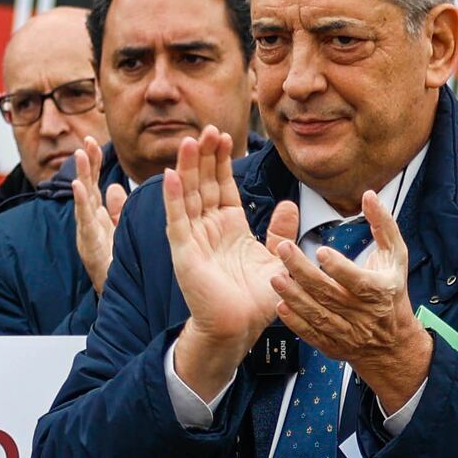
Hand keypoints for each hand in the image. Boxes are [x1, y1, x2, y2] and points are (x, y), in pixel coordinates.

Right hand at [72, 153, 122, 291]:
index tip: (93, 141)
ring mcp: (87, 234)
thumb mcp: (119, 233)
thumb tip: (114, 187)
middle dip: (86, 164)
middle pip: (87, 188)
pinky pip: (85, 222)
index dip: (93, 164)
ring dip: (80, 176)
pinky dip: (80, 203)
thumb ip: (116, 211)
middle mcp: (89, 223)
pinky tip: (79, 186)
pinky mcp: (89, 246)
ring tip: (79, 156)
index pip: (94, 184)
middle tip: (86, 141)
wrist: (117, 296)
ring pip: (83, 201)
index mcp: (97, 218)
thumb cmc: (117, 265)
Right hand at [158, 127, 277, 405]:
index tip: (224, 136)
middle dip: (204, 156)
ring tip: (189, 141)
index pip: (222, 186)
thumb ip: (281, 231)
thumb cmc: (256, 301)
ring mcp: (194, 239)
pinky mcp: (184, 254)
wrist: (241, 329)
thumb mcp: (277, 259)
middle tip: (208, 128)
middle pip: (203, 184)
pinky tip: (170, 176)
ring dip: (187, 168)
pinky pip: (177, 221)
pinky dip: (173, 198)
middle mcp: (208, 229)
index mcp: (229, 227)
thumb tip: (288, 204)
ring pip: (188, 196)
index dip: (221, 161)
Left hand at [271, 175, 426, 410]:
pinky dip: (296, 323)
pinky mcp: (333, 344)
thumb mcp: (396, 255)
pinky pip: (312, 334)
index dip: (340, 268)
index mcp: (379, 290)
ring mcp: (347, 332)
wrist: (392, 341)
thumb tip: (369, 196)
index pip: (358, 281)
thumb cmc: (392, 292)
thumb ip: (383, 225)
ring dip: (295, 297)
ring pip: (318, 314)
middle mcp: (363, 314)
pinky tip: (281, 306)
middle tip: (284, 250)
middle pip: (330, 294)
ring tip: (275, 278)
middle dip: (304, 273)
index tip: (321, 251)